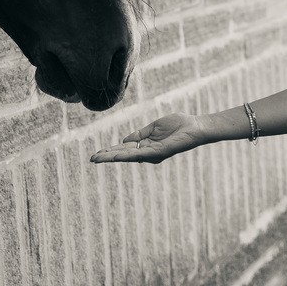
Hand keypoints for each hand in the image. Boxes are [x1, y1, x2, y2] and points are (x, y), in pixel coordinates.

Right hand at [90, 113, 205, 163]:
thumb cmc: (178, 125)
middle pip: (123, 154)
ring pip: (128, 156)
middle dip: (107, 156)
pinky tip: (116, 155)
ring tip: (98, 159)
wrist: (195, 126)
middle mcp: (148, 152)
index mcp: (146, 146)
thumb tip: (124, 141)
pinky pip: (140, 154)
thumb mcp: (154, 128)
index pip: (124, 149)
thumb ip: (139, 134)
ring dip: (113, 157)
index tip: (97, 153)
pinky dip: (127, 155)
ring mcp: (152, 153)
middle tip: (92, 159)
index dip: (111, 151)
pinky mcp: (159, 152)